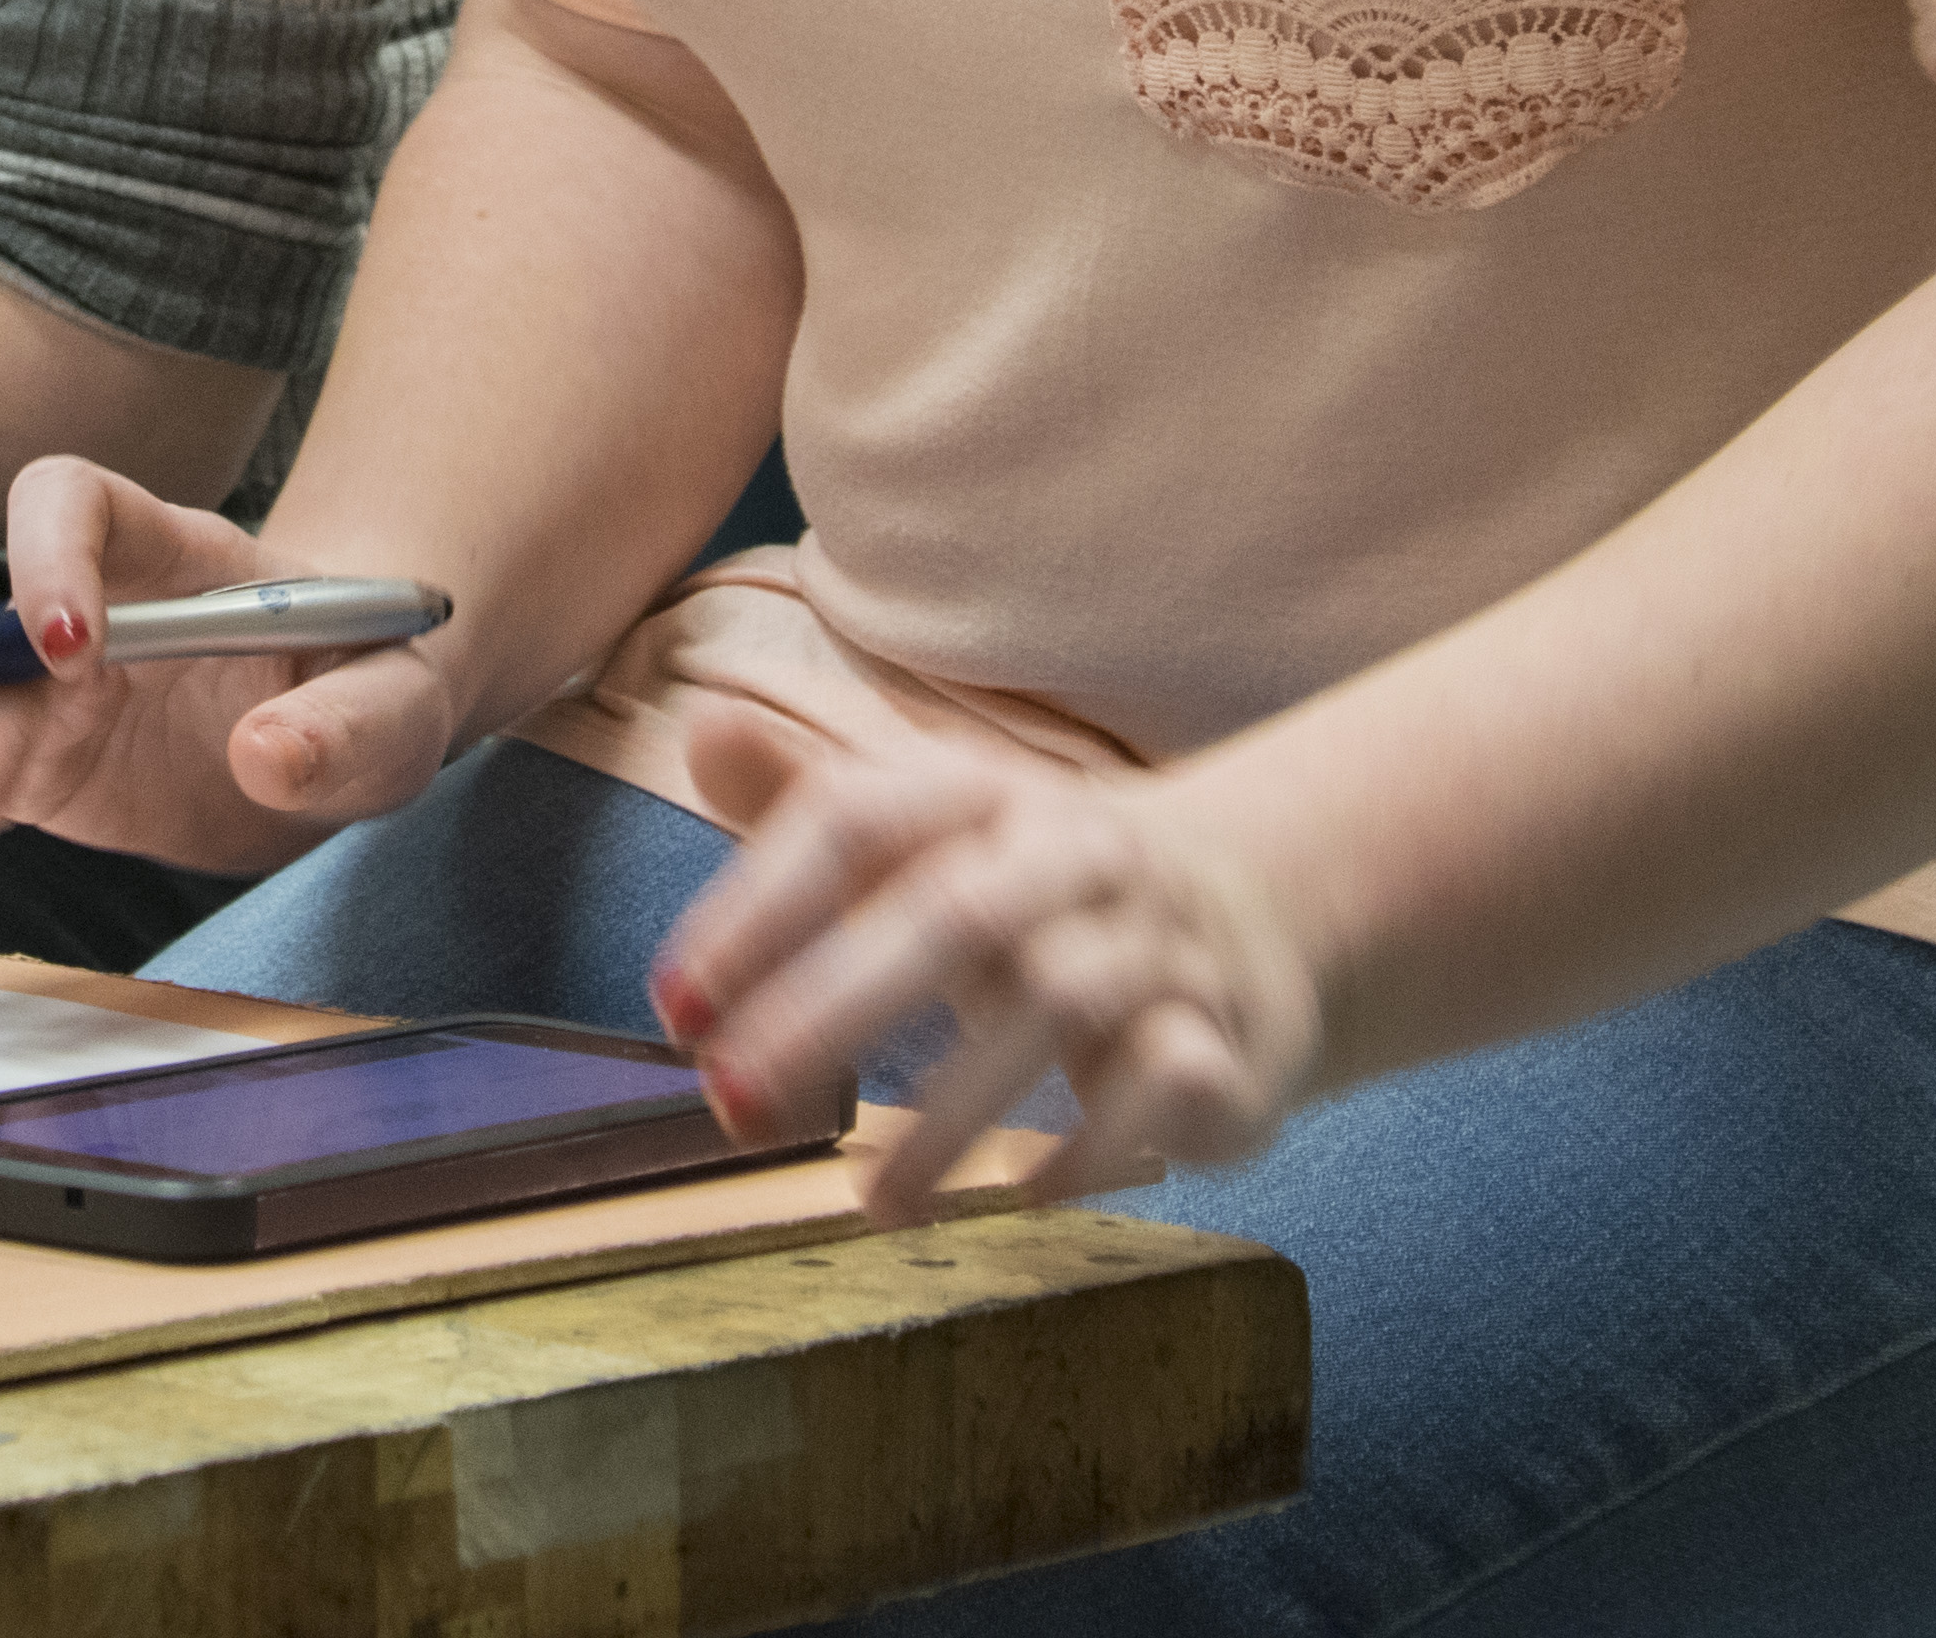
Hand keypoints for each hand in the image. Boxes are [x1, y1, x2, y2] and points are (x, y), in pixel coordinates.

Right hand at [0, 456, 464, 881]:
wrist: (348, 733)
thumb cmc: (375, 686)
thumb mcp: (397, 706)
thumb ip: (348, 726)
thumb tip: (270, 757)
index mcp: (179, 556)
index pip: (77, 502)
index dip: (50, 555)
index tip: (65, 649)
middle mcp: (98, 612)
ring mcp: (58, 692)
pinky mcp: (44, 763)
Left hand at [646, 704, 1323, 1224]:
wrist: (1262, 909)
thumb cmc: (1040, 884)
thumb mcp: (934, 830)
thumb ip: (810, 794)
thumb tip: (700, 732)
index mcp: (985, 792)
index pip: (856, 818)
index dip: (757, 907)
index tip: (673, 1008)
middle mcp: (1074, 851)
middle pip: (949, 912)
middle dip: (831, 1011)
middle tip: (733, 1107)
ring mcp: (1158, 941)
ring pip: (1057, 1000)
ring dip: (953, 1110)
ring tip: (868, 1203)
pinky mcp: (1226, 1035)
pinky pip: (1168, 1077)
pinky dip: (1093, 1141)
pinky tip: (1016, 1196)